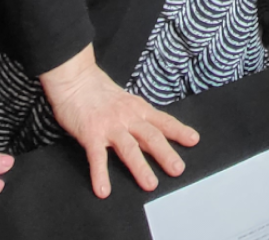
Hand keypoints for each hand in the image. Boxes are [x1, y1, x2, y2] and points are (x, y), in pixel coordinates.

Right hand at [40, 45, 197, 197]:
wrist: (74, 78)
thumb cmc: (98, 90)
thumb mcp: (125, 100)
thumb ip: (138, 116)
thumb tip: (155, 133)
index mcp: (137, 109)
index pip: (162, 121)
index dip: (178, 131)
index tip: (193, 140)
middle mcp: (127, 117)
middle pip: (150, 136)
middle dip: (166, 154)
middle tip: (178, 169)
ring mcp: (109, 126)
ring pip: (128, 148)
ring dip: (140, 167)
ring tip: (150, 184)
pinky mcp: (91, 134)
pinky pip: (97, 157)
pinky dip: (100, 174)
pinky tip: (103, 189)